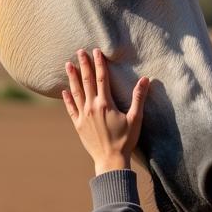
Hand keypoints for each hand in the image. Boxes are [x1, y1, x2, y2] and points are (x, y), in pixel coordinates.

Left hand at [62, 48, 148, 175]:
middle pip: (87, 81)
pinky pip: (71, 109)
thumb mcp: (135, 118)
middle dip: (84, 65)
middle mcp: (92, 107)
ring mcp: (83, 116)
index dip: (99, 63)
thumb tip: (146, 79)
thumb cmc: (125, 140)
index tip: (96, 51)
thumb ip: (139, 98)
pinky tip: (64, 91)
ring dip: (72, 77)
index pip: (102, 78)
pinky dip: (67, 99)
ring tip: (68, 64)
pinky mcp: (78, 125)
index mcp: (106, 104)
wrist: (110, 160)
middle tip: (79, 51)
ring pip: (76, 92)